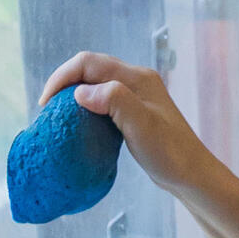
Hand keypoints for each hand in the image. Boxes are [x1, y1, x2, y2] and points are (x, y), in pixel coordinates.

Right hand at [39, 50, 212, 205]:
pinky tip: (79, 125)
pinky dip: (85, 108)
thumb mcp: (141, 126)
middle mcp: (136, 81)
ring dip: (73, 95)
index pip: (89, 63)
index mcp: (137, 78)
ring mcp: (136, 96)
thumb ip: (114, 101)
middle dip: (65, 84)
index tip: (46, 104)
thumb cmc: (169, 153)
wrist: (192, 175)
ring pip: (95, 85)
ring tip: (58, 117)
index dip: (62, 77)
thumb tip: (80, 92)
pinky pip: (102, 101)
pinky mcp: (134, 112)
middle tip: (48, 111)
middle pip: (90, 69)